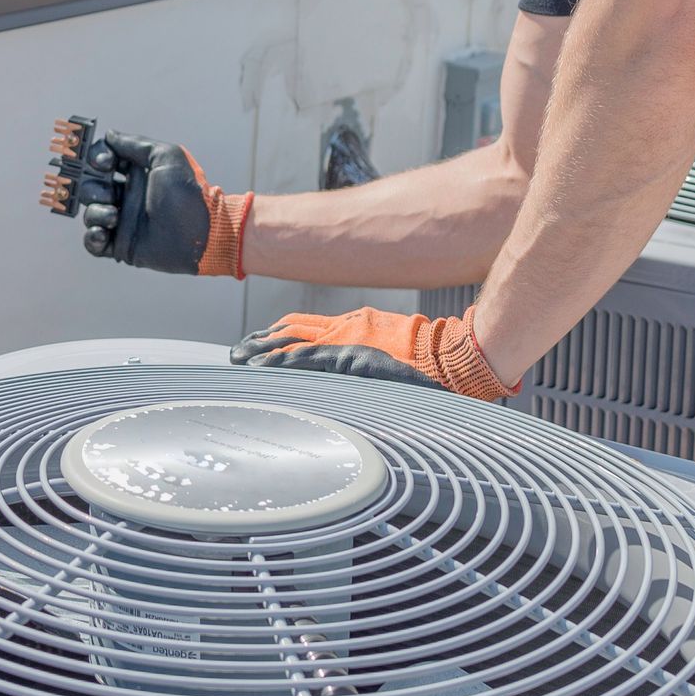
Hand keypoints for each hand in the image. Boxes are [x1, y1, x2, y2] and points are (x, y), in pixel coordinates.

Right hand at [80, 132, 252, 276]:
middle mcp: (127, 196)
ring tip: (114, 217)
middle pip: (91, 187)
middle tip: (110, 194)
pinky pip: (94, 243)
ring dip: (96, 212)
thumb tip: (110, 135)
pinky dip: (92, 238)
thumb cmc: (187, 194)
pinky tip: (104, 234)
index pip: (103, 160)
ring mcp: (123, 222)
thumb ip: (136, 144)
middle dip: (93, 188)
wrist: (200, 234)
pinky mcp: (121, 246)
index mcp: (137, 174)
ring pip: (90, 213)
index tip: (105, 164)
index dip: (97, 159)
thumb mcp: (167, 157)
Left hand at [230, 305, 517, 400]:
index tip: (258, 343)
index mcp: (357, 327)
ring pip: (294, 342)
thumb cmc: (433, 360)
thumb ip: (367, 356)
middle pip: (293, 330)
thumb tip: (353, 368)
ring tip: (239, 359)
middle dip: (263, 341)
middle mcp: (348, 330)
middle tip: (238, 351)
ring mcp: (349, 343)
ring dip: (264, 352)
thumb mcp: (392, 350)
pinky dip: (281, 362)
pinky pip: (307, 360)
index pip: (307, 327)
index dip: (279, 335)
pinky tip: (261, 367)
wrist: (455, 358)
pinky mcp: (352, 359)